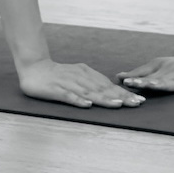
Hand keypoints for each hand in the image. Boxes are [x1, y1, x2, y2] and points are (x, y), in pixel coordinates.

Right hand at [18, 60, 145, 108]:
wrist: (34, 67)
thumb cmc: (58, 75)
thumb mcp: (78, 76)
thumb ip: (92, 83)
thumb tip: (112, 92)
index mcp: (87, 74)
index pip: (109, 86)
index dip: (124, 93)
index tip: (139, 100)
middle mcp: (80, 77)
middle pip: (103, 89)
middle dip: (121, 97)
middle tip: (137, 103)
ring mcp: (68, 83)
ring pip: (89, 92)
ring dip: (104, 99)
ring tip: (118, 105)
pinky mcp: (56, 89)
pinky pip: (68, 96)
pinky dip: (78, 100)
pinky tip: (87, 105)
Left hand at [118, 46, 173, 95]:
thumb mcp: (159, 66)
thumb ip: (141, 73)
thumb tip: (118, 77)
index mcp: (163, 70)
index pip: (147, 75)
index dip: (135, 79)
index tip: (122, 81)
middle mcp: (173, 74)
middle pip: (158, 79)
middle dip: (145, 82)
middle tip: (132, 83)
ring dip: (167, 84)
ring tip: (156, 86)